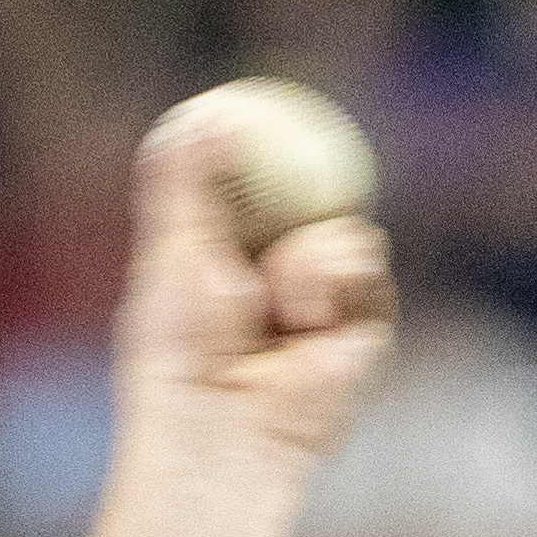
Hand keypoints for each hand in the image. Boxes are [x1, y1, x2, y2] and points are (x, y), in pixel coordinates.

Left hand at [115, 120, 394, 463]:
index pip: (250, 192)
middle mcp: (273, 283)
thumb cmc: (180, 353)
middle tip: (260, 199)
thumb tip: (203, 109)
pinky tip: (302, 320)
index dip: (255, 158)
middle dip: (293, 191)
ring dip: (302, 252)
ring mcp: (322, 302)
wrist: (222, 426)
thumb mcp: (172, 252)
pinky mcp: (363, 322)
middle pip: (306, 198)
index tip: (244, 118)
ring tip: (267, 301)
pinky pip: (363, 253)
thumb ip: (184, 183)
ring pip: (338, 223)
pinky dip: (329, 276)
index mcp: (221, 267)